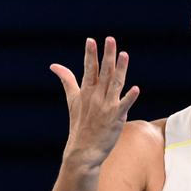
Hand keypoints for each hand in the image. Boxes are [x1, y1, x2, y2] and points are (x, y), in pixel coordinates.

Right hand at [50, 36, 139, 168]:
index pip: (88, 69)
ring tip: (124, 54)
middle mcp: (96, 97)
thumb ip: (67, 81)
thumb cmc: (79, 124)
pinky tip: (136, 88)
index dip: (90, 54)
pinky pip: (124, 106)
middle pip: (103, 72)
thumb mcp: (72, 100)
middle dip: (106, 55)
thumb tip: (54, 65)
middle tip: (110, 39)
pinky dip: (129, 98)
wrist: (83, 150)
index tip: (91, 40)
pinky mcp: (116, 118)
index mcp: (86, 92)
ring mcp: (106, 107)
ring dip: (120, 69)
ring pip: (115, 84)